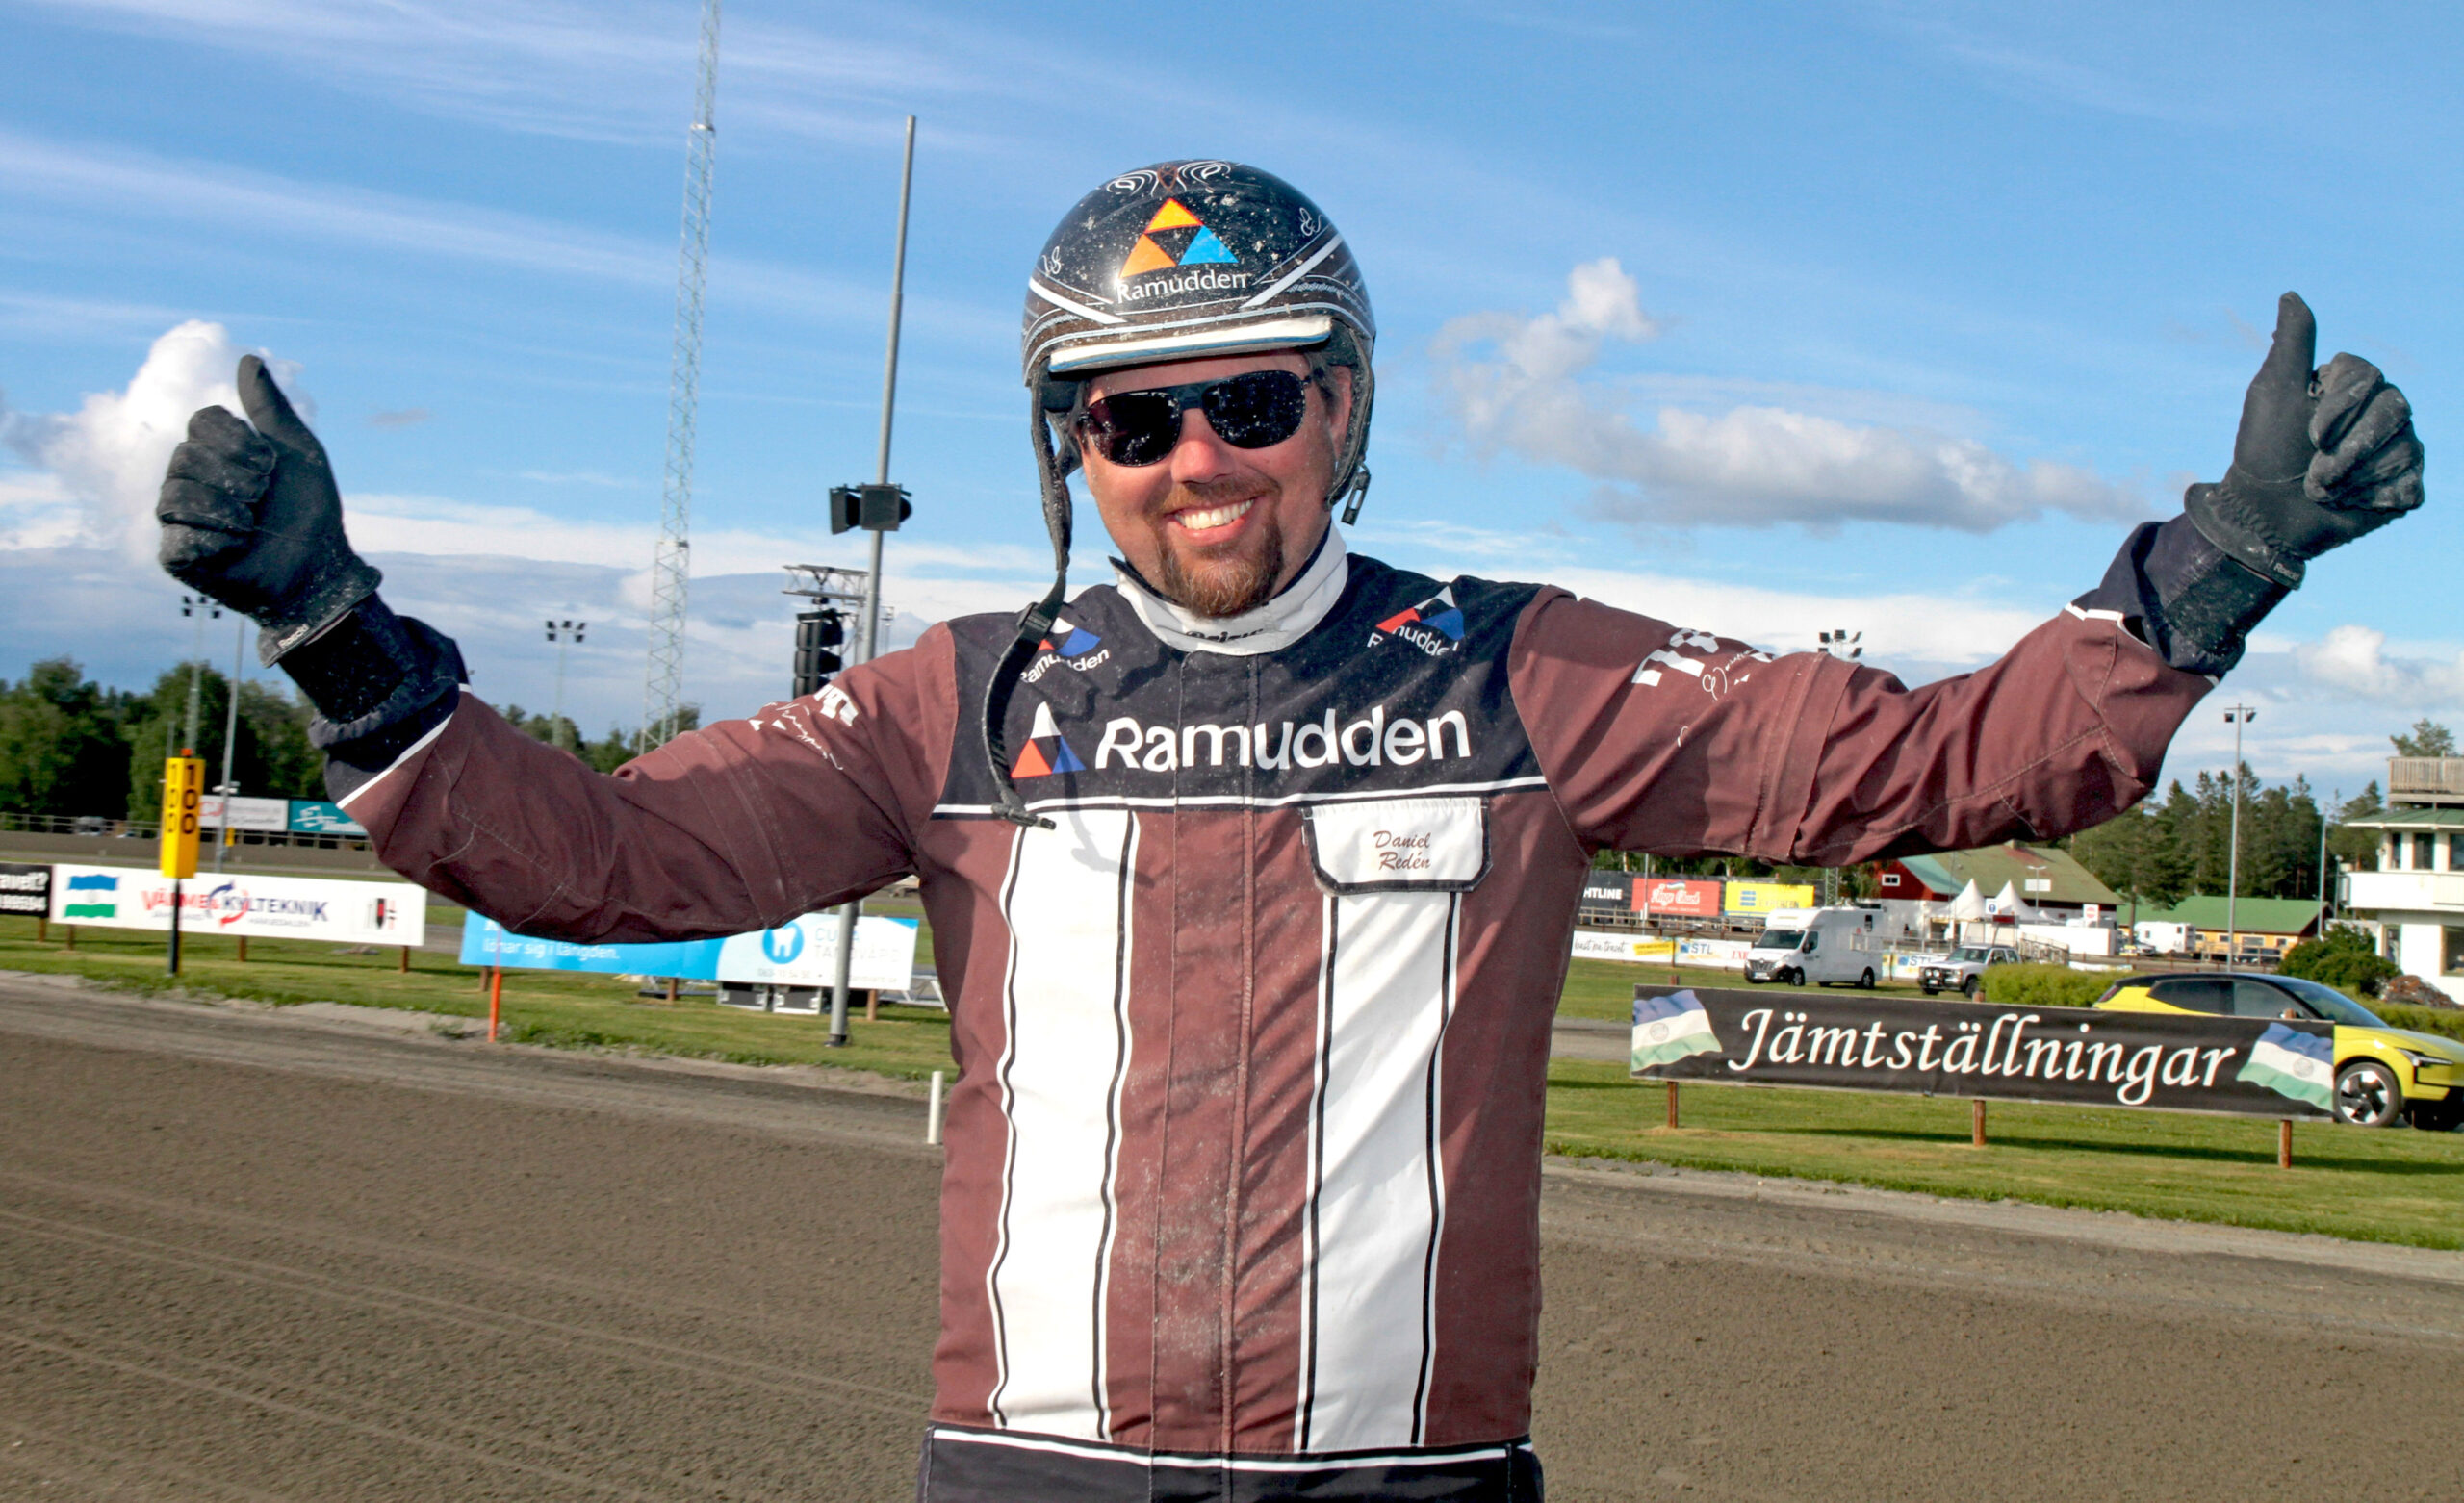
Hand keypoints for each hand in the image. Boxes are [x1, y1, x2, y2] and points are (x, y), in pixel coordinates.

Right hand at [157, 355, 380, 663]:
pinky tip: (237, 547)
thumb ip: (270, 408)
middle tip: (263, 497)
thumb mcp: (298, 451)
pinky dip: (215, 541)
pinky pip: (177, 537)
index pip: (200, 421)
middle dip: (235, 476)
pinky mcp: (176, 556)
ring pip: (174, 494)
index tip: (270, 464)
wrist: (318, 569)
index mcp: (215, 452)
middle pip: (183, 455)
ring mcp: (178, 520)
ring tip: (252, 524)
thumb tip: (249, 359)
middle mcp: (189, 481)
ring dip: (226, 509)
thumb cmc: (310, 510)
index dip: (236, 440)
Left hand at [2185, 293, 2425, 587]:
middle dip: (2348, 447)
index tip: (2310, 433)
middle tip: (2315, 469)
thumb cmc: (2263, 452)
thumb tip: (2291, 293)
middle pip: (2395, 409)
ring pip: (2404, 448)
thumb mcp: (2273, 392)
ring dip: (2353, 475)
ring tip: (2323, 489)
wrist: (2265, 516)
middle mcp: (2379, 413)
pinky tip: (2349, 502)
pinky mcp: (2403, 487)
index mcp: (2350, 387)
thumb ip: (2292, 344)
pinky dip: (2372, 496)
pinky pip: (2409, 483)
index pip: (2368, 375)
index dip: (2340, 407)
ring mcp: (2396, 448)